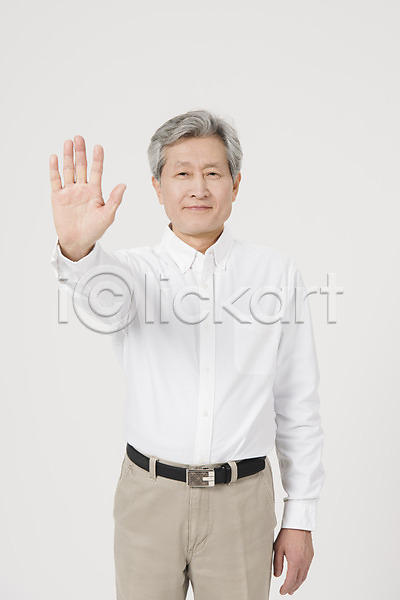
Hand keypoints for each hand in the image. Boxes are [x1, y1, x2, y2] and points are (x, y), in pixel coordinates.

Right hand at [49, 135, 125, 260]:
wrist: (78, 242)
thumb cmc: (95, 230)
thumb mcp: (107, 216)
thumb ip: (114, 200)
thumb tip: (123, 185)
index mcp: (95, 192)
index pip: (96, 171)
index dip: (97, 159)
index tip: (98, 147)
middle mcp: (82, 189)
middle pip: (81, 166)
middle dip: (80, 152)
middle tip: (79, 138)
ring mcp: (69, 192)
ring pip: (69, 170)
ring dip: (68, 157)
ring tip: (68, 142)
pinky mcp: (58, 197)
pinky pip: (56, 180)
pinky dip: (54, 169)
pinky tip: (54, 158)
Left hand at [273, 528, 313, 594]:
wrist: (298, 522)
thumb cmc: (287, 533)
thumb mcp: (278, 548)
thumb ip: (277, 563)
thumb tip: (277, 575)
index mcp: (295, 561)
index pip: (291, 581)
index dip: (286, 588)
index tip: (282, 592)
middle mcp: (304, 562)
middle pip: (298, 580)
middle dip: (292, 588)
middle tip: (287, 592)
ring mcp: (308, 559)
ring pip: (304, 576)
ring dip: (298, 583)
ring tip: (292, 587)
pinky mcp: (311, 555)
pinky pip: (307, 569)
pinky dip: (302, 575)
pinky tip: (298, 575)